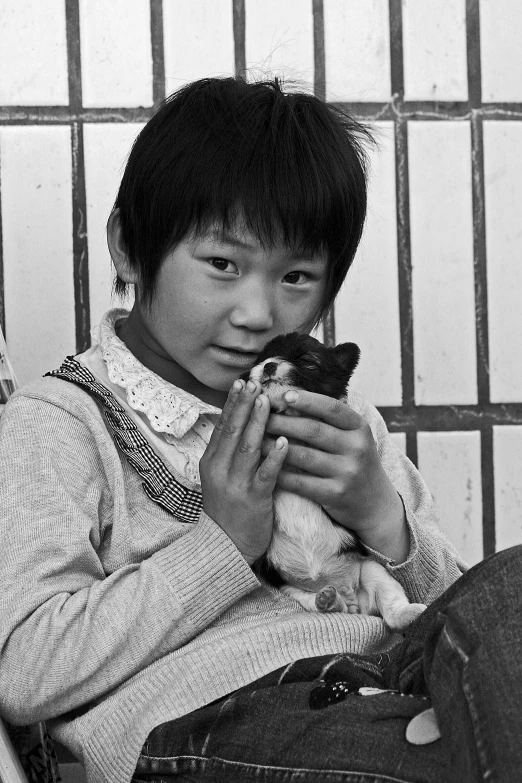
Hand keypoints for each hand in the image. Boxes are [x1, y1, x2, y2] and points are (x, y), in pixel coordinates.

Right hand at [199, 379, 288, 563]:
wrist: (225, 547)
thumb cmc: (228, 509)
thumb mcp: (221, 477)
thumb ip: (229, 453)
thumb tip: (241, 424)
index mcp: (211, 462)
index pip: (222, 426)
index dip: (232, 404)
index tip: (241, 383)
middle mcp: (220, 469)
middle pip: (232, 431)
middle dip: (244, 406)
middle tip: (254, 383)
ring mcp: (235, 484)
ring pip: (247, 448)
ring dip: (258, 423)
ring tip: (267, 402)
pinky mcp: (253, 499)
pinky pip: (265, 475)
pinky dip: (274, 457)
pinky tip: (284, 442)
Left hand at [264, 390, 408, 562]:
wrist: (375, 504)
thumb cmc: (354, 462)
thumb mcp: (352, 437)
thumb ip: (328, 420)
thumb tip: (288, 397)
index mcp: (360, 428)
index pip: (332, 408)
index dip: (307, 400)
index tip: (283, 395)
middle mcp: (356, 448)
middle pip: (312, 430)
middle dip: (281, 422)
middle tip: (258, 417)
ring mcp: (348, 472)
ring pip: (303, 456)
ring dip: (275, 448)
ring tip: (255, 440)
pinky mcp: (336, 494)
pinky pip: (301, 482)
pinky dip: (280, 474)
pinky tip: (264, 467)